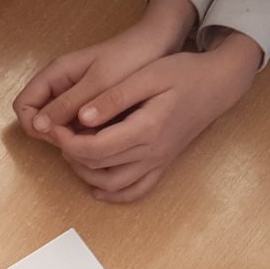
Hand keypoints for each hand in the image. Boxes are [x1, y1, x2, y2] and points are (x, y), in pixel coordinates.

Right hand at [13, 0, 196, 136]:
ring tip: (95, 140)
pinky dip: (84, 135)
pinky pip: (76, 126)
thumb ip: (67, 104)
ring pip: (58, 125)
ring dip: (69, 137)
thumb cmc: (128, 59)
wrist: (160, 47)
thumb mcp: (98, 83)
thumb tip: (38, 126)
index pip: (23, 105)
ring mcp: (75, 97)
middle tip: (79, 140)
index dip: (33, 124)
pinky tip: (103, 138)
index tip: (56, 136)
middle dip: (52, 134)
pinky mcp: (90, 106)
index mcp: (55, 74)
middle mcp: (60, 86)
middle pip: (38, 118)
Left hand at [48, 33, 260, 201]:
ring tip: (72, 150)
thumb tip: (83, 117)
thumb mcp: (147, 76)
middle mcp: (152, 152)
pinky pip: (137, 191)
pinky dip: (114, 194)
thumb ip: (114, 97)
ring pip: (113, 184)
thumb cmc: (183, 74)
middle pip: (99, 166)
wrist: (217, 85)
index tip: (53, 126)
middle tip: (57, 133)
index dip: (67, 141)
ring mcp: (158, 161)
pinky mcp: (162, 164)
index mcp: (146, 129)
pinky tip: (97, 187)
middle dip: (70, 152)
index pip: (95, 147)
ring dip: (85, 173)